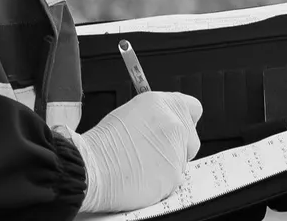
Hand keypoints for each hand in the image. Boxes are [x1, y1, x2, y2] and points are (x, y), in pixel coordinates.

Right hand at [57, 92, 202, 212]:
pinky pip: (174, 181)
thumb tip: (164, 129)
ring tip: (141, 165)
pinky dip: (162, 182)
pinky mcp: (175, 176)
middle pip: (191, 139)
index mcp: (162, 104)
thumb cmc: (103, 142)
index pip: (193, 108)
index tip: (178, 127)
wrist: (93, 166)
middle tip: (154, 152)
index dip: (185, 120)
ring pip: (182, 162)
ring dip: (167, 166)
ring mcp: (177, 151)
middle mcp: (174, 124)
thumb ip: (156, 118)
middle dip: (178, 147)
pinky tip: (142, 177)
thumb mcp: (130, 114)